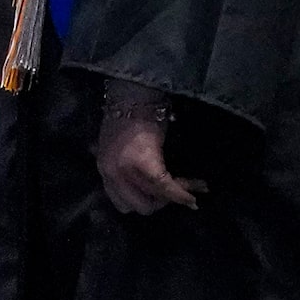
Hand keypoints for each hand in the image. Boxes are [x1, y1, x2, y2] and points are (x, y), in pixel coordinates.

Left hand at [96, 79, 201, 213]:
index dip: (145, 203)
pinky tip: (193, 196)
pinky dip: (181, 193)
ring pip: (155, 198)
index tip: (163, 199)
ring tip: (195, 184)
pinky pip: (165, 186)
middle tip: (179, 190)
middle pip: (140, 206)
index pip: (122, 203)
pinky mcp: (143, 162)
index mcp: (104, 169)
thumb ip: (123, 164)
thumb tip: (144, 181)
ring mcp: (125, 169)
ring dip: (175, 196)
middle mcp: (110, 173)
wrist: (135, 94)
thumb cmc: (131, 116)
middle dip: (161, 202)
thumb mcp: (118, 146)